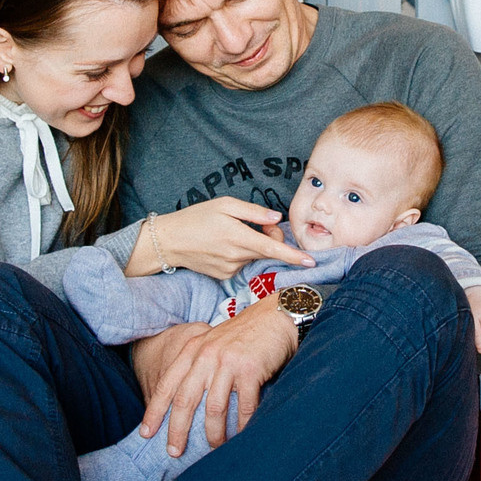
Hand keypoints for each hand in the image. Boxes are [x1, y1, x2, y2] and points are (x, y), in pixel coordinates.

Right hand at [132, 196, 315, 279]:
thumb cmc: (196, 218)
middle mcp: (236, 256)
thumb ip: (253, 212)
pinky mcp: (224, 276)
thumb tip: (276, 219)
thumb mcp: (224, 205)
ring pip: (254, 257)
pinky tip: (224, 246)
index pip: (272, 248)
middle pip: (266, 251)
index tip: (311, 261)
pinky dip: (240, 254)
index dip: (293, 255)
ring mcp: (230, 269)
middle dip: (271, 239)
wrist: (169, 241)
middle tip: (260, 224)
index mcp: (238, 236)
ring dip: (253, 246)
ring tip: (232, 233)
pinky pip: (242, 264)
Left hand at [138, 296, 298, 455]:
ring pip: (214, 408)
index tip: (145, 434)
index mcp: (192, 350)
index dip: (154, 411)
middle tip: (174, 452)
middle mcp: (206, 356)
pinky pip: (244, 407)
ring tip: (214, 449)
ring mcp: (228, 362)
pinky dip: (242, 426)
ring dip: (213, 434)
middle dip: (177, 430)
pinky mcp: (251, 370)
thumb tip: (184, 405)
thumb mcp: (212, 345)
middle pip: (185, 400)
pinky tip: (241, 438)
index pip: (167, 385)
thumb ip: (197, 366)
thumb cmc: (243, 336)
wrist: (275, 316)